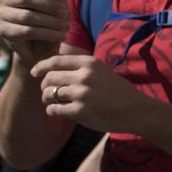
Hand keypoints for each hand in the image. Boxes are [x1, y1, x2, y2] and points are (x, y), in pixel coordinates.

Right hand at [0, 0, 65, 66]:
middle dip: (49, 6)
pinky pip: (27, 30)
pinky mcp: (5, 32)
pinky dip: (47, 33)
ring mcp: (1, 15)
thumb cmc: (50, 18)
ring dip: (51, 22)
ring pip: (27, 16)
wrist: (44, 48)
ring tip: (65, 27)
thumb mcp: (55, 0)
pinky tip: (60, 35)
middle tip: (66, 14)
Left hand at [32, 55, 154, 132]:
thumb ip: (80, 67)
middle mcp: (84, 76)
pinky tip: (60, 111)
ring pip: (48, 94)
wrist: (136, 110)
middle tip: (48, 92)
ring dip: (47, 99)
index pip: (55, 60)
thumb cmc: (116, 91)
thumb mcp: (101, 71)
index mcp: (89, 63)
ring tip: (54, 103)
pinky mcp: (80, 111)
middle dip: (44, 86)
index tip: (35, 73)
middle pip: (49, 78)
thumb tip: (50, 67)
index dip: (41, 66)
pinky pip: (53, 109)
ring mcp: (82, 94)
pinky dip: (52, 111)